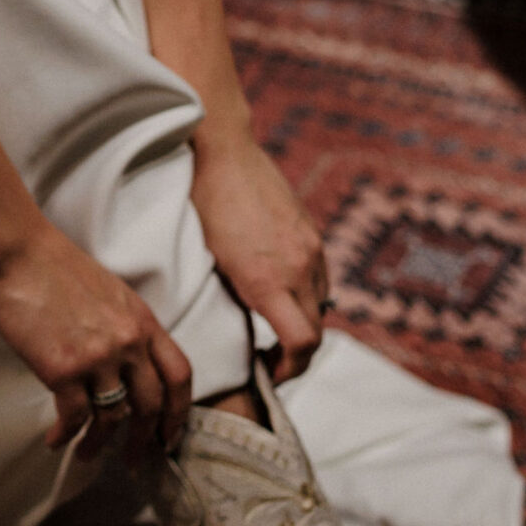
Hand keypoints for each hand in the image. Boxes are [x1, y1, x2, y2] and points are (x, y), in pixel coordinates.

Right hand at [0, 221, 191, 455]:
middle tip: (132, 461)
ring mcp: (98, 357)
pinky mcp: (64, 369)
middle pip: (150, 405)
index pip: (179, 375)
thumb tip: (127, 369)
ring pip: (111, 418)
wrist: (21, 253)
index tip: (169, 436)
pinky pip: (74, 417)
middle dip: (142, 440)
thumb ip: (127, 330)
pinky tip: (55, 441)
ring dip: (99, 444)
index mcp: (143, 322)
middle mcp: (128, 342)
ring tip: (86, 455)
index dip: (179, 412)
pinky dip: (65, 435)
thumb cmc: (58, 269)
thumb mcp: (112, 295)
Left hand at [189, 129, 328, 383]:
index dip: (290, 371)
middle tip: (271, 362)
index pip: (302, 344)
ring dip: (305, 324)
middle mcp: (299, 266)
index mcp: (268, 280)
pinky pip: (321, 278)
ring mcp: (311, 247)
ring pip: (323, 306)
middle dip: (298, 355)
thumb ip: (232, 300)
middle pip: (317, 332)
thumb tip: (240, 334)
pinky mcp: (312, 232)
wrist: (222, 151)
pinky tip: (282, 292)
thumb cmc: (202, 205)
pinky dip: (308, 295)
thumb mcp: (207, 262)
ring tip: (276, 329)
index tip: (269, 375)